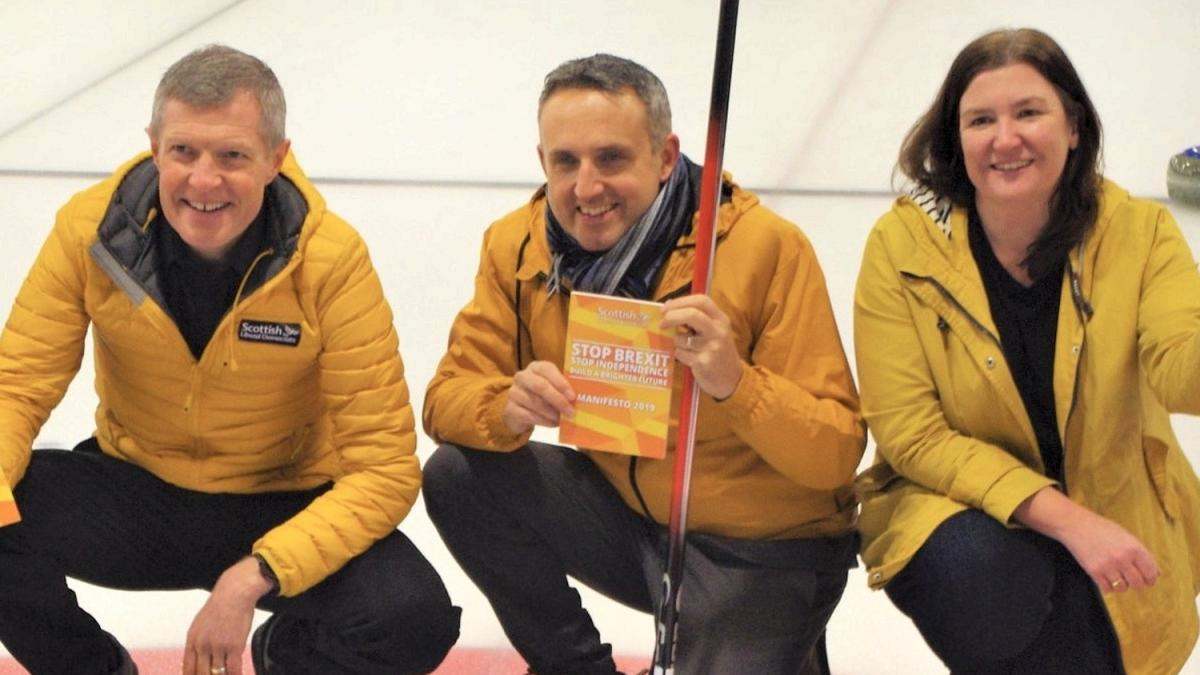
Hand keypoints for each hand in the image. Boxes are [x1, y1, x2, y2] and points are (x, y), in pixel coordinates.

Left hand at [182, 557, 272, 674]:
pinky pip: (233, 669)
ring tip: (225, 674)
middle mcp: (203, 645)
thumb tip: (196, 659)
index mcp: (192, 640)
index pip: (188, 669)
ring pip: (217, 674)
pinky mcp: (235, 646)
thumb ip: (197, 643)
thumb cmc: (220, 605)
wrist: (235, 593)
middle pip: (202, 674)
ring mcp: (218, 647)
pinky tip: (236, 674)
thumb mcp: (200, 624)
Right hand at [501, 360, 575, 434]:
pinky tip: (552, 424)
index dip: (560, 382)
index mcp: (536, 368)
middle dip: (558, 400)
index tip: (573, 396)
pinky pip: (529, 415)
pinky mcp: (510, 409)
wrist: (518, 411)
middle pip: (540, 386)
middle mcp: (522, 377)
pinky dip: (544, 421)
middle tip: (571, 411)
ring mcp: (514, 392)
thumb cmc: (541, 397)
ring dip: (552, 413)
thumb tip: (579, 400)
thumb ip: (563, 391)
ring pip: (535, 403)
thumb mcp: (552, 389)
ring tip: (562, 419)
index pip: (547, 369)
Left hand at [661, 295, 742, 399]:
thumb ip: (696, 318)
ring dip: (676, 342)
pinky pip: (680, 353)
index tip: (664, 308)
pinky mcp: (703, 362)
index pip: (701, 301)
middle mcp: (718, 331)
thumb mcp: (714, 331)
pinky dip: (679, 355)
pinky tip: (689, 359)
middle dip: (672, 316)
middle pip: (691, 315)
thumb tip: (668, 307)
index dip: (680, 301)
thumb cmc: (718, 352)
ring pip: (681, 338)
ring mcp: (711, 347)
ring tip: (686, 348)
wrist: (731, 379)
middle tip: (662, 323)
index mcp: (721, 319)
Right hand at [1056, 509, 1160, 593]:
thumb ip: (1142, 553)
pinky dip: (1108, 587)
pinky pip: (1107, 589)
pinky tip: (1106, 578)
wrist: (1075, 525)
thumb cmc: (1101, 528)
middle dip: (1137, 583)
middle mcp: (1122, 558)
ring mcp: (1108, 565)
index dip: (1151, 579)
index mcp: (1134, 548)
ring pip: (1123, 588)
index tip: (1148, 581)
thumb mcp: (1126, 536)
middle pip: (1138, 583)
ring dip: (1121, 585)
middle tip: (1132, 579)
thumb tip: (1157, 572)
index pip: (1151, 573)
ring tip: (1116, 576)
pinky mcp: (1094, 571)